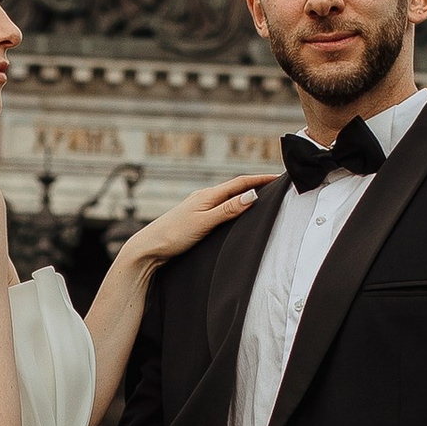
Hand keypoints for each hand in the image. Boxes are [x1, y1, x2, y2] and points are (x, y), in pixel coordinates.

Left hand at [117, 173, 269, 272]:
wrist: (148, 248)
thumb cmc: (173, 236)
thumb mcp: (204, 223)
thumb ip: (227, 210)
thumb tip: (251, 196)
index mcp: (207, 195)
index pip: (239, 183)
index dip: (260, 180)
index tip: (278, 177)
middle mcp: (203, 197)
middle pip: (234, 187)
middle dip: (254, 184)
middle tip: (274, 184)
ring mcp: (197, 206)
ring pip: (226, 197)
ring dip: (243, 194)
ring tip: (259, 195)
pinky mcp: (193, 217)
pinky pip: (219, 206)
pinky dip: (231, 205)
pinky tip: (233, 212)